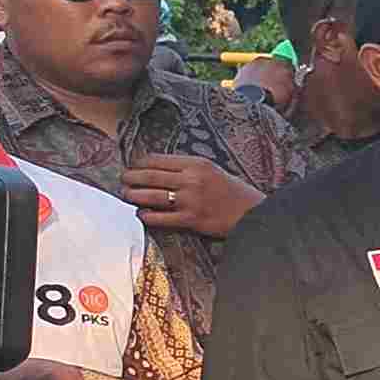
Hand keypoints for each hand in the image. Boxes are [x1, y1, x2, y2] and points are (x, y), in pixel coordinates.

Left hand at [121, 153, 261, 236]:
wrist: (255, 214)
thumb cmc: (235, 192)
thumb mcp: (214, 171)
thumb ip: (189, 169)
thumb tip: (160, 170)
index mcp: (197, 164)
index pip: (158, 159)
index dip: (140, 162)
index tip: (133, 166)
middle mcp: (191, 180)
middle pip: (150, 176)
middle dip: (131, 177)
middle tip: (123, 179)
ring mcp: (190, 201)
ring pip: (152, 196)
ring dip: (134, 195)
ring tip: (126, 195)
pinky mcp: (191, 220)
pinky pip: (161, 217)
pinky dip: (147, 215)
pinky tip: (141, 213)